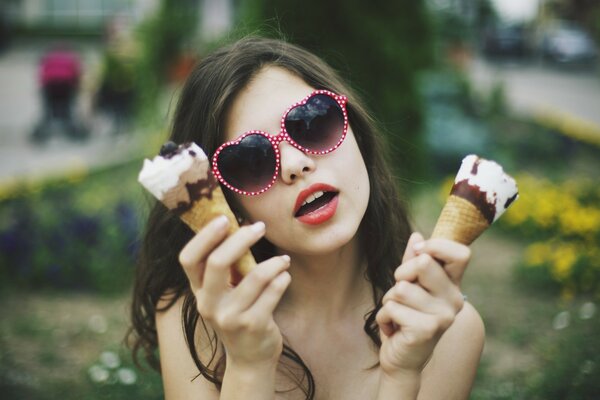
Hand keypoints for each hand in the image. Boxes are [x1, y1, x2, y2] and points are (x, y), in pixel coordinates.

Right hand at [178, 216, 290, 367]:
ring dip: (274, 262)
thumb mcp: (223, 293)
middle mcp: (208, 304)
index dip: (204, 236)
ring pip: (255, 276)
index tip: (224, 219)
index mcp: (198, 291)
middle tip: (260, 227)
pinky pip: (273, 292)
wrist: (249, 357)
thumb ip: (225, 265)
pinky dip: (283, 278)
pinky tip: (285, 276)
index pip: (188, 259)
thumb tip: (236, 223)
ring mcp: (230, 317)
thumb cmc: (238, 313)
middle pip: (217, 262)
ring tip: (284, 259)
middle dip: (241, 239)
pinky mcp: (253, 326)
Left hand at [376, 233, 469, 376]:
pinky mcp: (427, 330)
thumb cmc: (405, 318)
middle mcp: (454, 300)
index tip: (418, 252)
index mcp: (453, 285)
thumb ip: (413, 261)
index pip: (461, 254)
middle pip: (423, 263)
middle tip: (401, 293)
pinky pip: (392, 307)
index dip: (436, 246)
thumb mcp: (409, 285)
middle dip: (401, 274)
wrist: (402, 360)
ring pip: (401, 288)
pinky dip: (384, 317)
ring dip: (389, 301)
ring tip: (397, 315)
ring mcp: (443, 316)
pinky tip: (394, 329)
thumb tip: (416, 236)